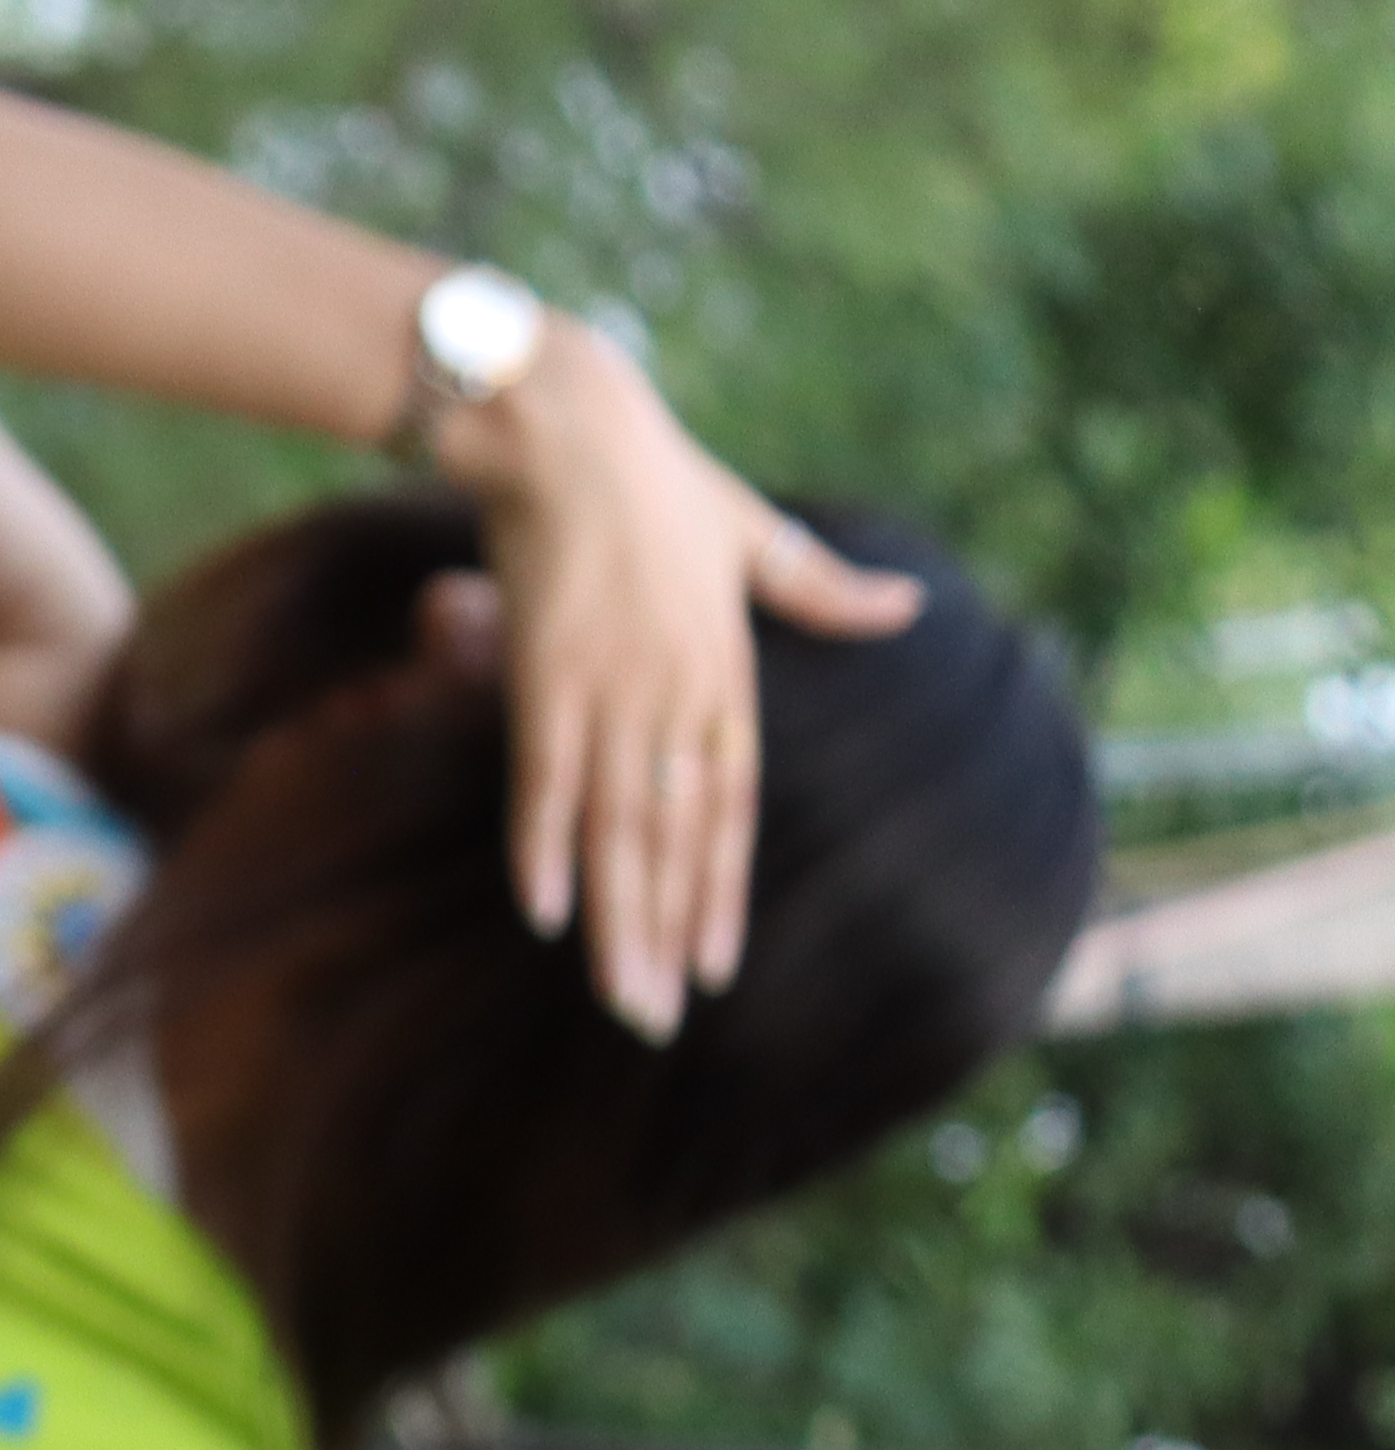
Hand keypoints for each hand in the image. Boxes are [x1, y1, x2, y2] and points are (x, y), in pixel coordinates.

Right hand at [433, 322, 925, 1037]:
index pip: (732, 809)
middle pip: (677, 839)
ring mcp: (610, 690)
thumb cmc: (658, 480)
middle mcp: (676, 694)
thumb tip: (906, 611)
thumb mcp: (756, 532)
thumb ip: (822, 587)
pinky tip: (544, 913)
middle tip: (661, 1019)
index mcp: (726, 671)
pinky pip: (544, 782)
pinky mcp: (544, 676)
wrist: (571, 430)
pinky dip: (543, 847)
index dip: (722, 893)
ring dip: (619, 920)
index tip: (717, 965)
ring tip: (621, 996)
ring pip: (620, 830)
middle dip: (669, 934)